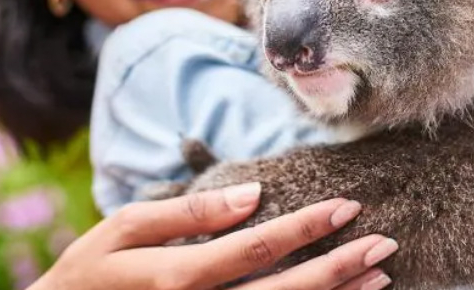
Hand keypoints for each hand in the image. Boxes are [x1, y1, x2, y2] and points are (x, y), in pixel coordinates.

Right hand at [32, 182, 396, 289]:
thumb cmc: (90, 273)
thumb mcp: (123, 230)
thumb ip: (186, 213)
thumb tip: (250, 195)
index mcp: (177, 279)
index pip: (256, 249)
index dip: (304, 227)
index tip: (345, 207)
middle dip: (338, 269)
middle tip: (384, 245)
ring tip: (378, 278)